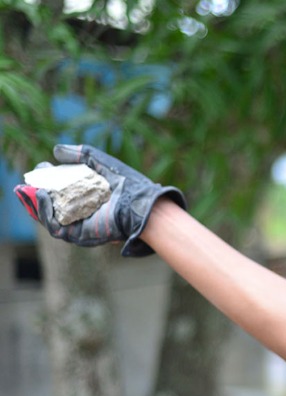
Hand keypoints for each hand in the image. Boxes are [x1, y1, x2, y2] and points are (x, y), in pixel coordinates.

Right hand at [14, 144, 185, 256]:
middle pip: (49, 205)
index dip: (46, 178)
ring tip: (33, 188)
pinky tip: (41, 197)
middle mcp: (80, 211)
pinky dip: (44, 212)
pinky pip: (55, 227)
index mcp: (85, 195)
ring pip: (48, 217)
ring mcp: (79, 224)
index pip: (59, 189)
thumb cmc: (126, 182)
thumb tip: (56, 150)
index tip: (42, 166)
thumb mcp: (100, 162)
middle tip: (25, 182)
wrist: (140, 202)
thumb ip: (80, 155)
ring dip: (35, 203)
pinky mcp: (80, 235)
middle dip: (33, 194)